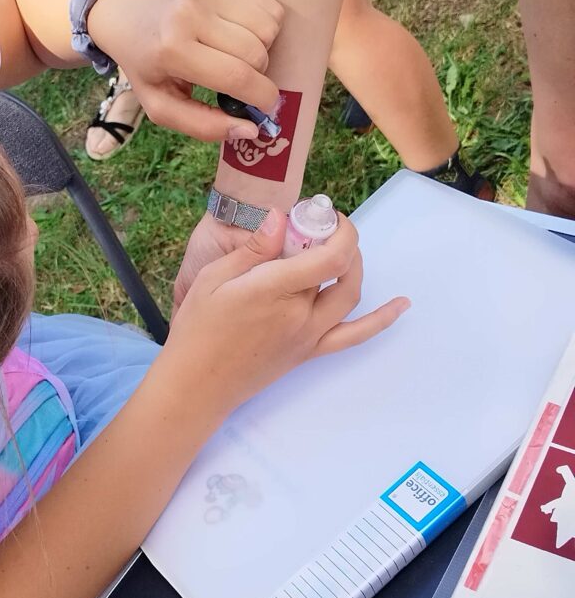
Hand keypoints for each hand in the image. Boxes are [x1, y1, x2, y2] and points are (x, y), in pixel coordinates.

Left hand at [87, 0, 283, 141]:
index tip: (266, 109)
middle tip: (239, 82)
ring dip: (264, 50)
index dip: (261, 98)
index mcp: (173, 50)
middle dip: (258, 76)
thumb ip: (202, 125)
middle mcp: (192, 15)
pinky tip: (242, 36)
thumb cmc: (147, 66)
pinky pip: (271, 8)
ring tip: (237, 57)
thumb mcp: (161, 105)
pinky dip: (267, 28)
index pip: (236, 76)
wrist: (130, 16)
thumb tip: (250, 130)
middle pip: (257, 54)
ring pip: (269, 29)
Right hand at [160, 210, 409, 412]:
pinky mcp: (309, 352)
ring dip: (354, 267)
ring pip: (350, 295)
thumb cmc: (197, 328)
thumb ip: (253, 249)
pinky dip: (381, 320)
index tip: (325, 214)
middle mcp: (300, 314)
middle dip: (341, 242)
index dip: (339, 230)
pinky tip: (401, 306)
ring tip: (341, 250)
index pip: (329, 255)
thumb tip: (280, 218)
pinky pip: (353, 335)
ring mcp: (308, 336)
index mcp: (275, 291)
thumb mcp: (213, 279)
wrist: (196, 383)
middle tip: (323, 227)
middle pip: (341, 269)